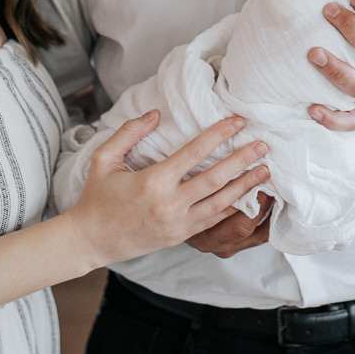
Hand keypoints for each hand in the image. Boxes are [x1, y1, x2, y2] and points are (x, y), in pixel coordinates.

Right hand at [68, 112, 269, 265]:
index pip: (194, 153)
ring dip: (245, 185)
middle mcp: (169, 204)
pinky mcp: (180, 236)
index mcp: (152, 182)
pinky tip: (249, 198)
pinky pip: (213, 221)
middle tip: (263, 145)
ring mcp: (177, 223)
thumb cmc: (96, 197)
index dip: (219, 134)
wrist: (90, 240)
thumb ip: (129, 132)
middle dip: (242, 160)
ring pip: (220, 203)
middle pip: (215, 178)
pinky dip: (233, 209)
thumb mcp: (104, 158)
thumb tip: (156, 113)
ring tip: (265, 170)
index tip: (238, 121)